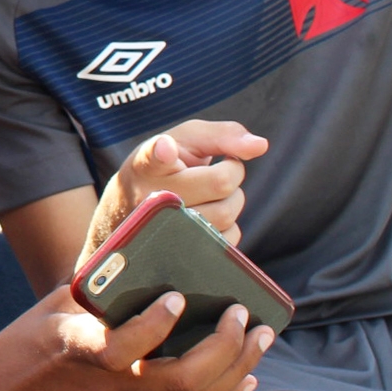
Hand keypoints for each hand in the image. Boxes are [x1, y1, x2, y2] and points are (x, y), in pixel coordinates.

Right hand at [0, 285, 272, 390]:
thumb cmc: (19, 349)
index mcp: (78, 353)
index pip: (122, 348)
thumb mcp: (50, 308)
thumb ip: (96, 288)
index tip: (176, 296)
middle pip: (181, 382)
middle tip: (245, 315)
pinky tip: (246, 378)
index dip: (155, 324)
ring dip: (236, 371)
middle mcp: (106, 390)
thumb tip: (143, 252)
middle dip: (224, 349)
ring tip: (258, 339)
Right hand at [89, 120, 268, 254]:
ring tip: (207, 194)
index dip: (162, 153)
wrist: (130, 208)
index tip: (166, 148)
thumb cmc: (166, 167)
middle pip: (220, 184)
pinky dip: (227, 225)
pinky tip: (206, 215)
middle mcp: (151, 199)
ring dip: (230, 200)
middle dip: (231, 173)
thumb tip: (260, 146)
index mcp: (148, 164)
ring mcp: (165, 232)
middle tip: (215, 171)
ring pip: (227, 213)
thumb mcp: (185, 141)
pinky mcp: (182, 255)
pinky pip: (227, 238)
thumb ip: (222, 135)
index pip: (154, 158)